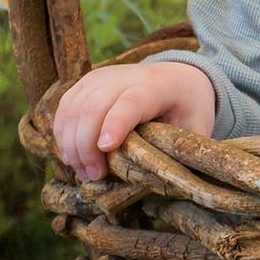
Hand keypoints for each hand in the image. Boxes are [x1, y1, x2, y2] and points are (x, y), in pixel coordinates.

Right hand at [53, 61, 217, 180]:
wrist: (177, 76)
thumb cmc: (187, 109)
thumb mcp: (196, 127)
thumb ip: (180, 150)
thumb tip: (163, 182)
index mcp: (156, 86)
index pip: (131, 102)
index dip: (115, 124)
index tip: (105, 149)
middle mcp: (124, 76)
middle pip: (94, 108)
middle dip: (87, 146)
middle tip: (95, 176)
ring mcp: (101, 77)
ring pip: (74, 109)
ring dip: (72, 145)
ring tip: (85, 173)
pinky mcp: (86, 83)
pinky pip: (65, 108)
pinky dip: (63, 135)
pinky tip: (72, 158)